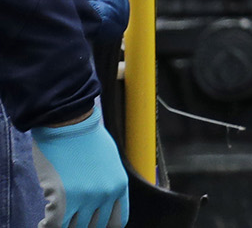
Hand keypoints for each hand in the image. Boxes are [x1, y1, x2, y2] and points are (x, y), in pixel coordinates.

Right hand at [32, 104, 129, 227]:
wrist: (69, 122)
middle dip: (81, 225)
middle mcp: (105, 195)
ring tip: (57, 221)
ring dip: (64, 225)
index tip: (90, 223)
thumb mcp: (110, 162)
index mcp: (119, 186)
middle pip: (93, 227)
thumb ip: (107, 184)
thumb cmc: (86, 138)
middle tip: (70, 219)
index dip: (101, 226)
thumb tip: (100, 203)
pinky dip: (47, 227)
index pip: (116, 222)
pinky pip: (55, 226)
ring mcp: (85, 198)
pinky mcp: (63, 199)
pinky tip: (44, 222)